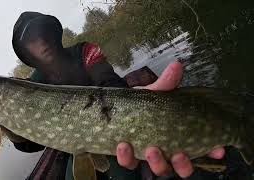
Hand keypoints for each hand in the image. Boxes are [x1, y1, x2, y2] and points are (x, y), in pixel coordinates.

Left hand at [116, 61, 224, 177]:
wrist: (117, 105)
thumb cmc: (142, 102)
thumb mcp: (155, 93)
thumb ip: (166, 83)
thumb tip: (176, 65)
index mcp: (178, 136)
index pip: (199, 148)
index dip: (210, 151)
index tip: (217, 148)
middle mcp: (166, 150)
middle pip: (180, 168)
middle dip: (183, 165)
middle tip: (179, 154)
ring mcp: (147, 155)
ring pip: (159, 169)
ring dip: (157, 163)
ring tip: (152, 149)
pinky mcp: (129, 157)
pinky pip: (129, 163)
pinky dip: (127, 157)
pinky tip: (124, 144)